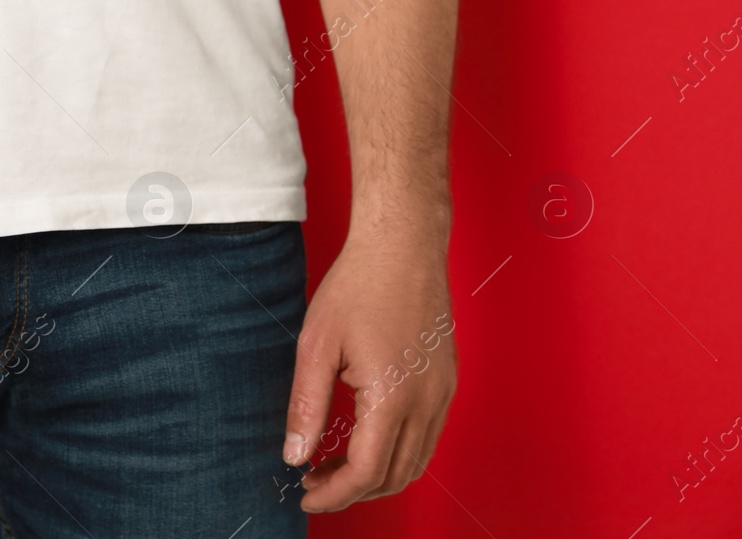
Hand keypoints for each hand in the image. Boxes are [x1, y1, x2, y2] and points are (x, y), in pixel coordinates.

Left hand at [283, 233, 455, 511]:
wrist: (402, 247)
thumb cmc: (358, 287)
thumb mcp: (317, 346)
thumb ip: (306, 405)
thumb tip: (294, 455)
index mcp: (394, 397)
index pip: (366, 471)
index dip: (334, 493)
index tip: (306, 495)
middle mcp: (428, 402)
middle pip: (395, 476)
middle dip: (352, 490)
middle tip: (313, 480)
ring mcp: (443, 393)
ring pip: (416, 461)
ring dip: (377, 475)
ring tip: (333, 465)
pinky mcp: (447, 381)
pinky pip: (427, 436)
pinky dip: (398, 452)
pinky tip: (364, 438)